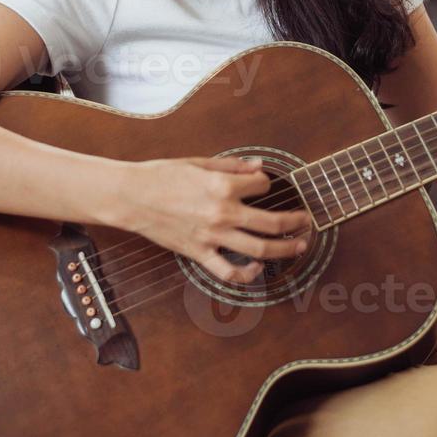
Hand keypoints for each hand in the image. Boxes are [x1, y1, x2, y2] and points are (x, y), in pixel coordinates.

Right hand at [106, 155, 313, 284]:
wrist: (130, 196)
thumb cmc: (162, 175)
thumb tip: (259, 166)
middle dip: (296, 222)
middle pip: (273, 222)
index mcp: (223, 185)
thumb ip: (233, 165)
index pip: (262, 186)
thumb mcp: (199, 161)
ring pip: (259, 249)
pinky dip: (247, 275)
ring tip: (299, 246)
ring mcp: (212, 236)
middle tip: (306, 221)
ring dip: (285, 249)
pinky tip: (257, 268)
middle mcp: (222, 212)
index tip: (262, 185)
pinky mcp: (199, 253)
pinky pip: (228, 272)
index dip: (266, 183)